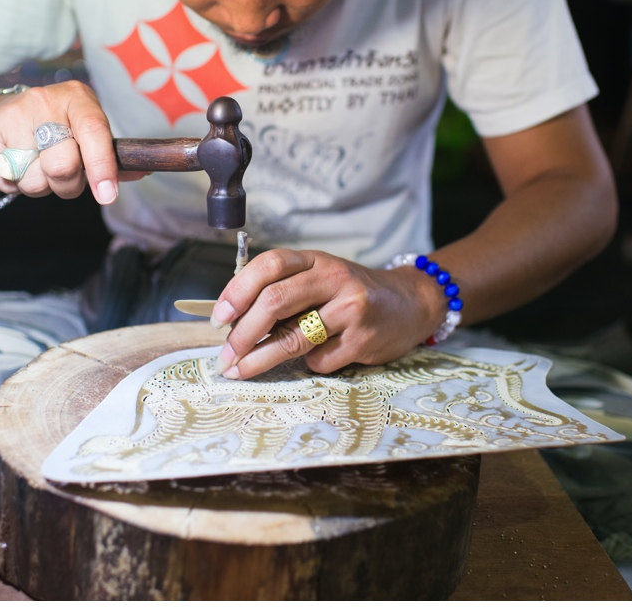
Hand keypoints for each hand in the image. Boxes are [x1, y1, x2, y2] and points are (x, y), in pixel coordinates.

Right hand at [0, 81, 142, 203]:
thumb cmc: (56, 124)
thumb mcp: (86, 127)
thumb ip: (111, 152)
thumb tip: (140, 172)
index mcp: (77, 98)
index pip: (94, 132)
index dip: (102, 166)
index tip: (107, 194)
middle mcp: (43, 102)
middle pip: (62, 166)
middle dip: (69, 185)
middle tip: (66, 178)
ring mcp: (11, 116)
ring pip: (33, 180)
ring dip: (41, 186)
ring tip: (38, 166)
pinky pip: (8, 183)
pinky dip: (16, 184)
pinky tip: (17, 163)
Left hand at [211, 249, 444, 378]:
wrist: (412, 303)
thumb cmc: (354, 294)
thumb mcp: (321, 278)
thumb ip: (285, 291)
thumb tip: (234, 323)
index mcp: (317, 260)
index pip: (269, 266)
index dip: (237, 291)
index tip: (219, 318)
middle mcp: (335, 278)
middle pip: (275, 302)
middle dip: (242, 334)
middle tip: (225, 355)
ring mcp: (352, 309)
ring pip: (293, 338)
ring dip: (259, 360)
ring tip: (239, 371)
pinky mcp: (363, 339)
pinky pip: (319, 359)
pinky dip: (309, 363)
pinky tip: (320, 356)